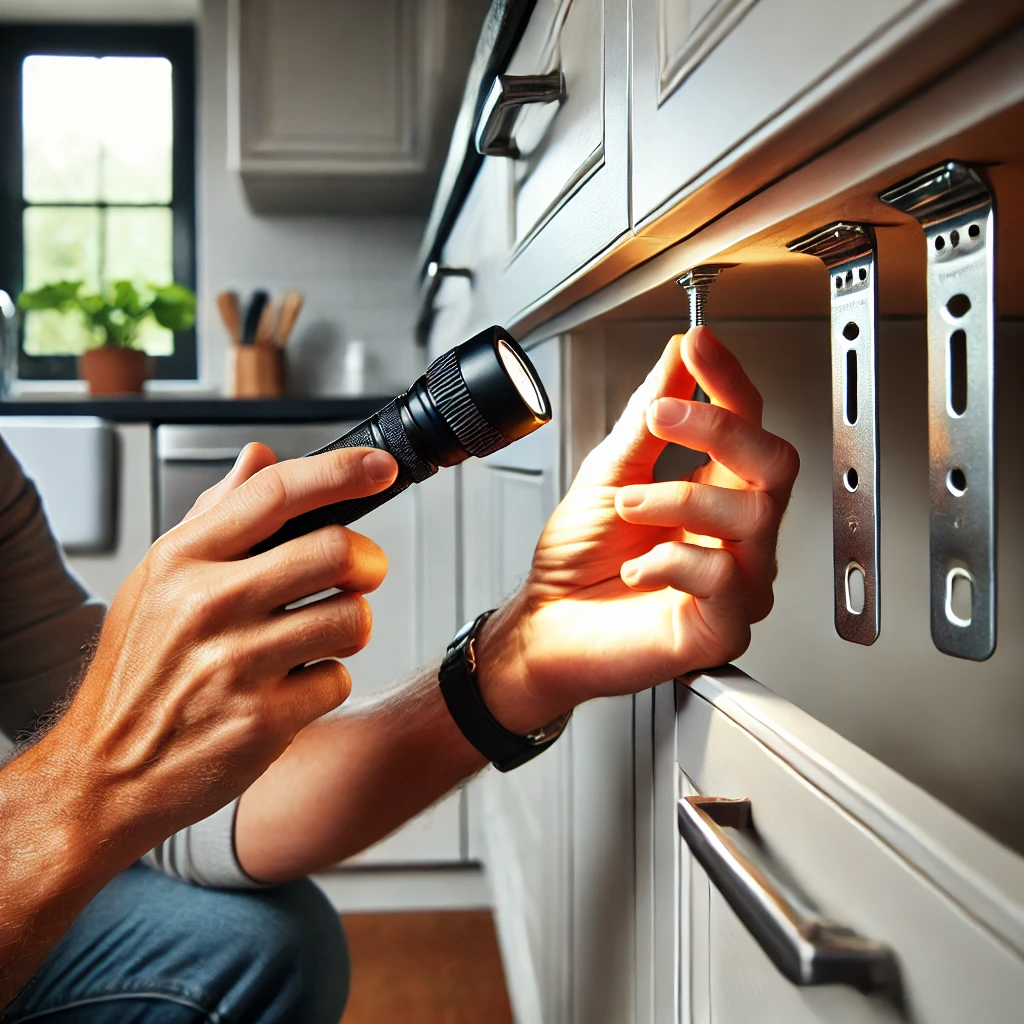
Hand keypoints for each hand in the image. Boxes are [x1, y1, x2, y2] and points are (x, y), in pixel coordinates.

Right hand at [47, 443, 397, 852]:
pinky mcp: (262, 720)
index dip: (341, 472)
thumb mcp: (157, 580)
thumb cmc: (138, 672)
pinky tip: (293, 686)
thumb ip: (214, 515)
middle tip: (362, 572)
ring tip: (323, 633)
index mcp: (182, 559)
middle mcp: (209, 604)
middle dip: (368, 560)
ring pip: (352, 616)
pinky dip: (328, 682)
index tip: (380, 467)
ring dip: (353, 623)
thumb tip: (259, 457)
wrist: (104, 772)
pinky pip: (339, 680)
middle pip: (335, 551)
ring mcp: (236, 664)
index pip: (276, 492)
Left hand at [477, 327, 798, 731]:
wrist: (545, 627)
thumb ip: (645, 419)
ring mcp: (735, 580)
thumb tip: (675, 359)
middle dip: (719, 429)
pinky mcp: (723, 626)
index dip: (728, 379)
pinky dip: (670, 559)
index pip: (747, 424)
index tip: (700, 344)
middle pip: (774, 464)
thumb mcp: (606, 473)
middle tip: (663, 417)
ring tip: (626, 504)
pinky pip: (723, 577)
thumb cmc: (576, 562)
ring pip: (751, 516)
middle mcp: (733, 534)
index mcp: (712, 493)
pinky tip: (636, 565)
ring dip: (677, 497)